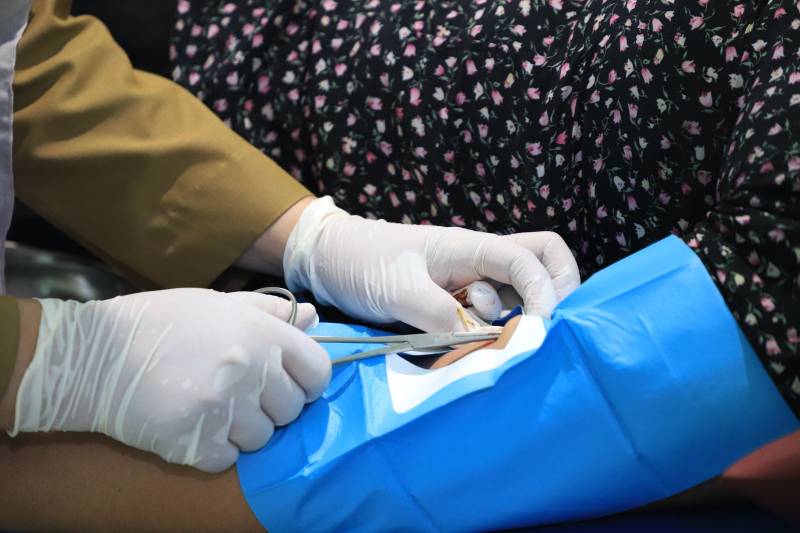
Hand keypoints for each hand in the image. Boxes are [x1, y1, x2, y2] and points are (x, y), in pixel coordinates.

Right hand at [9, 289, 329, 472]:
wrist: (94, 356)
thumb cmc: (159, 322)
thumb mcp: (218, 303)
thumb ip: (270, 311)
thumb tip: (315, 318)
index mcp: (260, 333)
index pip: (317, 371)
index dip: (305, 379)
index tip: (286, 381)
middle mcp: (249, 370)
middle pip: (291, 409)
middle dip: (271, 405)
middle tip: (239, 393)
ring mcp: (223, 409)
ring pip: (262, 438)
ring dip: (243, 429)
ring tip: (212, 407)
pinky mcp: (196, 442)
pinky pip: (229, 458)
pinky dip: (214, 449)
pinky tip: (193, 425)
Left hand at [283, 197, 579, 331]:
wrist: (331, 261)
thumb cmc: (363, 263)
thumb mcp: (398, 289)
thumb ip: (439, 315)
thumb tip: (479, 341)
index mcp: (470, 247)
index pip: (530, 260)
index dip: (545, 293)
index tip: (536, 329)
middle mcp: (479, 262)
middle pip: (541, 263)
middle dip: (553, 293)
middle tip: (537, 328)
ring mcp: (469, 282)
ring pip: (517, 295)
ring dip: (514, 320)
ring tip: (485, 341)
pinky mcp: (455, 304)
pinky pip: (489, 317)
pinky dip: (489, 333)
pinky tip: (467, 347)